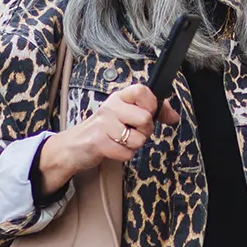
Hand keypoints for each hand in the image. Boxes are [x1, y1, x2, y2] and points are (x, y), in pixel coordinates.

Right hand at [37, 83, 179, 191]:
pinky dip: (123, 156)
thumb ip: (149, 112)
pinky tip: (113, 150)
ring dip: (133, 146)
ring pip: (138, 139)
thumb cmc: (102, 130)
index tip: (149, 113)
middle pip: (146, 119)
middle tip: (131, 132)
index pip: (142, 90)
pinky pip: (127, 153)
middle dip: (144, 132)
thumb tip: (173, 116)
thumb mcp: (123, 115)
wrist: (72, 147)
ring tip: (120, 141)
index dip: (152, 104)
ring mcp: (103, 124)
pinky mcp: (99, 142)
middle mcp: (111, 107)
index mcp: (118, 98)